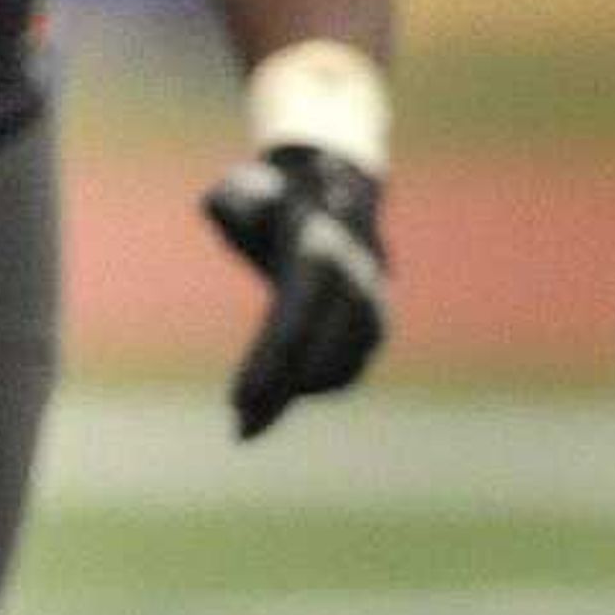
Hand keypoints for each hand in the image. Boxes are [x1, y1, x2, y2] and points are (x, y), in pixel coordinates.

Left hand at [201, 142, 388, 439]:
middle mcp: (356, 278)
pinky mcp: (376, 320)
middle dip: (281, 394)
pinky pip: (351, 368)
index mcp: (320, 248)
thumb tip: (253, 215)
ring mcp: (373, 299)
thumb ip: (239, 199)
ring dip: (296, 396)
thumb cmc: (272, 193)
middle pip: (320, 351)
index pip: (295, 318)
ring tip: (250, 420)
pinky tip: (277, 400)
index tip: (238, 401)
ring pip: (342, 367)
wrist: (335, 184)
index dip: (270, 363)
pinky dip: (317, 388)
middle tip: (241, 430)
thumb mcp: (244, 187)